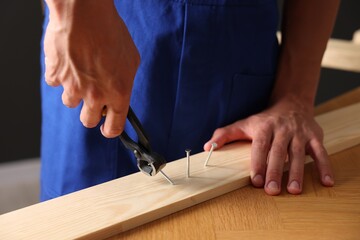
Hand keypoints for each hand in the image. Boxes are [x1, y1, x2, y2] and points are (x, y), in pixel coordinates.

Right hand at [44, 0, 139, 137]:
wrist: (85, 13)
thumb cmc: (111, 32)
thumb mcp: (131, 59)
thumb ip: (125, 81)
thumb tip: (121, 93)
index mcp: (118, 93)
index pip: (114, 126)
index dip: (111, 130)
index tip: (108, 128)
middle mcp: (95, 95)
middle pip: (88, 121)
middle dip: (91, 113)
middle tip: (93, 99)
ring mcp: (73, 87)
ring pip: (70, 103)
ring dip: (75, 92)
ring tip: (81, 71)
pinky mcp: (55, 75)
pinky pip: (55, 83)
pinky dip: (60, 75)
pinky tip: (68, 60)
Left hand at [204, 98, 333, 194]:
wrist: (292, 103)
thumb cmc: (265, 119)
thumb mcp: (244, 124)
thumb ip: (225, 134)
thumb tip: (207, 147)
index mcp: (264, 127)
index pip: (260, 146)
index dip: (258, 163)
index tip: (256, 181)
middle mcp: (282, 129)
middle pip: (278, 152)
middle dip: (275, 171)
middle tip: (272, 191)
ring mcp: (300, 133)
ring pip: (298, 153)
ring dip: (297, 172)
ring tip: (294, 190)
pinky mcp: (315, 136)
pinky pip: (321, 152)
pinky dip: (324, 166)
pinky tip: (326, 182)